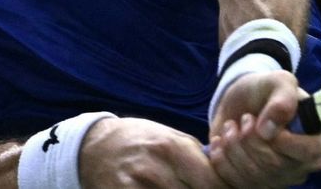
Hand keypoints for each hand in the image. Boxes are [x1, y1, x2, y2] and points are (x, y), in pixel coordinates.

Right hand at [80, 117, 227, 187]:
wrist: (94, 145)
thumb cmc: (139, 139)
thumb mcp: (169, 136)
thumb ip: (196, 153)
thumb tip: (225, 172)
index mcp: (173, 147)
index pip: (212, 181)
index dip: (223, 188)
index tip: (226, 188)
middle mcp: (155, 167)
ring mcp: (136, 184)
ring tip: (179, 188)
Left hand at [207, 72, 320, 187]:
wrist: (238, 102)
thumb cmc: (265, 90)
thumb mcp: (276, 81)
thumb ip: (282, 97)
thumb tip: (269, 130)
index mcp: (317, 136)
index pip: (312, 151)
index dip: (287, 141)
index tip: (265, 124)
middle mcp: (303, 163)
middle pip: (277, 165)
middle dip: (252, 139)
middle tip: (245, 118)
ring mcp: (281, 177)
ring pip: (255, 175)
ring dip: (234, 146)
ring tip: (231, 127)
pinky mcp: (257, 184)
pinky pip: (237, 182)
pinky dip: (223, 159)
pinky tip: (221, 142)